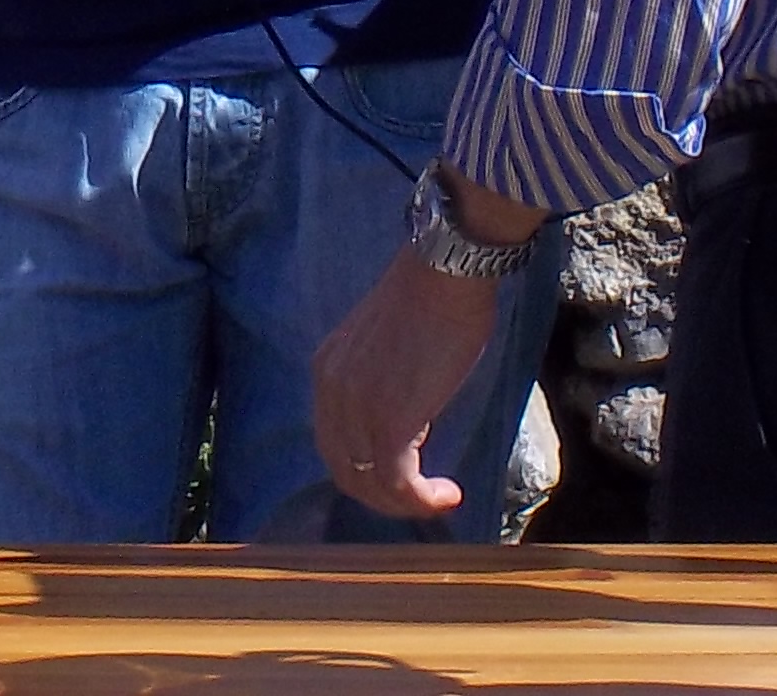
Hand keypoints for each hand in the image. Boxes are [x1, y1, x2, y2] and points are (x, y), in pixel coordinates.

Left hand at [311, 236, 498, 521]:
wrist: (445, 273)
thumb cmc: (432, 300)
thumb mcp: (386, 346)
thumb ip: (379, 381)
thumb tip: (405, 417)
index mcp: (327, 370)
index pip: (333, 440)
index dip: (365, 468)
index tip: (403, 476)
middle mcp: (331, 391)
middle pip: (344, 469)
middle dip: (382, 495)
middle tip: (421, 498)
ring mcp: (357, 408)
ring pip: (369, 483)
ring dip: (404, 504)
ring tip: (439, 498)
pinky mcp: (390, 420)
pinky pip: (398, 482)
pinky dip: (422, 501)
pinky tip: (449, 495)